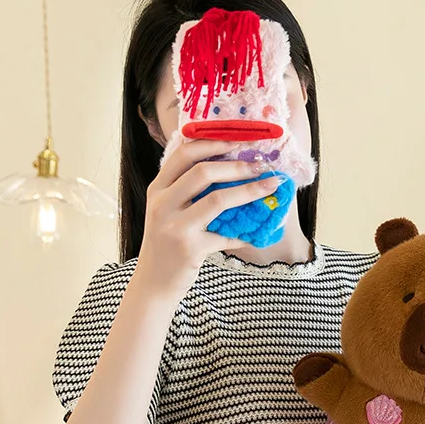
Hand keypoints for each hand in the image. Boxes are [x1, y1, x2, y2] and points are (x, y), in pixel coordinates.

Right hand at [136, 139, 280, 299]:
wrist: (153, 283)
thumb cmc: (167, 244)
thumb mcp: (168, 211)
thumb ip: (186, 190)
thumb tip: (229, 168)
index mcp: (158, 189)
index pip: (184, 154)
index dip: (214, 143)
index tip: (240, 140)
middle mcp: (162, 204)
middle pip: (203, 172)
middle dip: (238, 165)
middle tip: (261, 164)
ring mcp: (175, 227)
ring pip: (217, 200)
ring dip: (249, 191)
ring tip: (270, 186)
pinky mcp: (190, 249)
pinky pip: (226, 236)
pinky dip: (245, 233)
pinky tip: (257, 232)